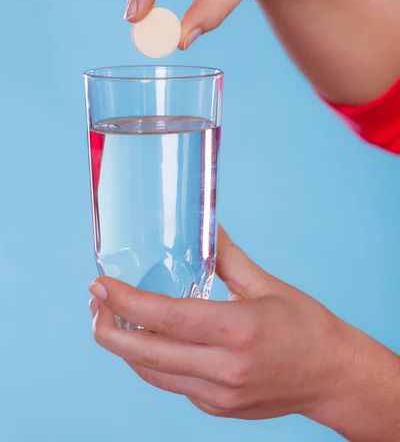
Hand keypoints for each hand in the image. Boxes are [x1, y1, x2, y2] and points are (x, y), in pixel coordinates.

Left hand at [88, 226, 352, 420]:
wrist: (332, 376)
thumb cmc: (307, 327)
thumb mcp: (266, 285)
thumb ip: (225, 257)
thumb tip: (203, 227)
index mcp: (237, 330)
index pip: (166, 318)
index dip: (126, 301)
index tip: (101, 285)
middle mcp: (224, 369)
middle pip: (145, 355)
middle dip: (108, 330)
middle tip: (95, 303)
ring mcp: (218, 394)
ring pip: (152, 373)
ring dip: (125, 347)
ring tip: (111, 318)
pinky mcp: (217, 407)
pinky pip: (171, 383)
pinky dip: (151, 360)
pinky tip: (147, 338)